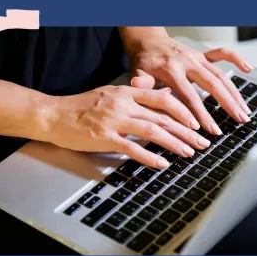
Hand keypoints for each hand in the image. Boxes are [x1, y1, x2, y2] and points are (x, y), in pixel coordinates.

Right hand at [37, 85, 210, 168]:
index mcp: (127, 92)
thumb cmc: (82, 106)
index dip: (183, 111)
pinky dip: (150, 157)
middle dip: (187, 131)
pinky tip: (163, 164)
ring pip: (153, 131)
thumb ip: (136, 95)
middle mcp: (124, 104)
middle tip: (202, 143)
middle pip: (163, 117)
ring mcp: (114, 121)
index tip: (196, 122)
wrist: (54, 114)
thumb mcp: (111, 93)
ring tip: (188, 153)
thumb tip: (163, 96)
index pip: (163, 98)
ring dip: (174, 143)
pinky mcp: (104, 138)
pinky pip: (133, 149)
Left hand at [120, 28, 253, 135]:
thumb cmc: (143, 62)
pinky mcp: (202, 54)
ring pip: (221, 74)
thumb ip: (141, 82)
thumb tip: (140, 87)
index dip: (200, 113)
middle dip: (227, 104)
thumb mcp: (137, 73)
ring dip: (235, 93)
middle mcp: (187, 62)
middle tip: (239, 121)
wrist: (147, 41)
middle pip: (212, 84)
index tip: (210, 129)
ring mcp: (197, 57)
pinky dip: (236, 59)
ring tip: (244, 111)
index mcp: (171, 70)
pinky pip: (222, 54)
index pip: (189, 96)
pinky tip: (249, 69)